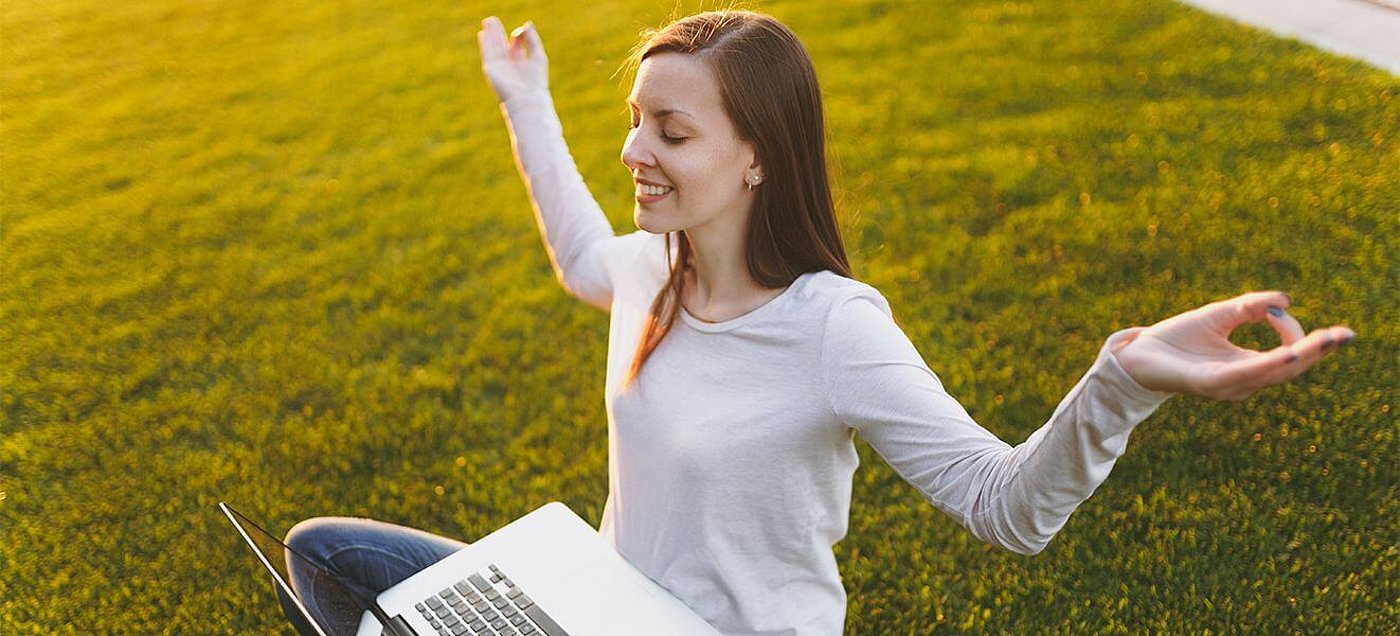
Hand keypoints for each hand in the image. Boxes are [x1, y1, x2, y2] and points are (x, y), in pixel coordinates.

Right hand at [478, 16, 548, 103]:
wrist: (526, 98)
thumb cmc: (535, 81)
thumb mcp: (538, 55)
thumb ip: (532, 39)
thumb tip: (527, 24)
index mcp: (521, 61)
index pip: (516, 43)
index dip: (518, 35)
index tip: (522, 32)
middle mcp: (509, 63)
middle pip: (501, 44)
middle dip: (497, 32)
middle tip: (492, 19)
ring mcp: (499, 67)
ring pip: (493, 47)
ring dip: (490, 35)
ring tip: (487, 21)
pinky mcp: (491, 70)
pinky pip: (487, 54)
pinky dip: (485, 44)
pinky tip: (483, 35)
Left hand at [1112, 291, 1353, 399]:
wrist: (1136, 355)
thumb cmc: (1177, 339)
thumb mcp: (1219, 316)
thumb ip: (1249, 308)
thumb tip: (1284, 300)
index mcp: (1247, 365)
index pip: (1287, 353)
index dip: (1295, 332)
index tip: (1281, 308)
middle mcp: (1243, 379)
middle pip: (1289, 367)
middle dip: (1317, 351)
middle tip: (1344, 335)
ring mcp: (1227, 384)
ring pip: (1271, 372)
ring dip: (1297, 358)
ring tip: (1318, 344)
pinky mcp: (1209, 383)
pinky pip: (1243, 375)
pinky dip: (1266, 365)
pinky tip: (1285, 354)